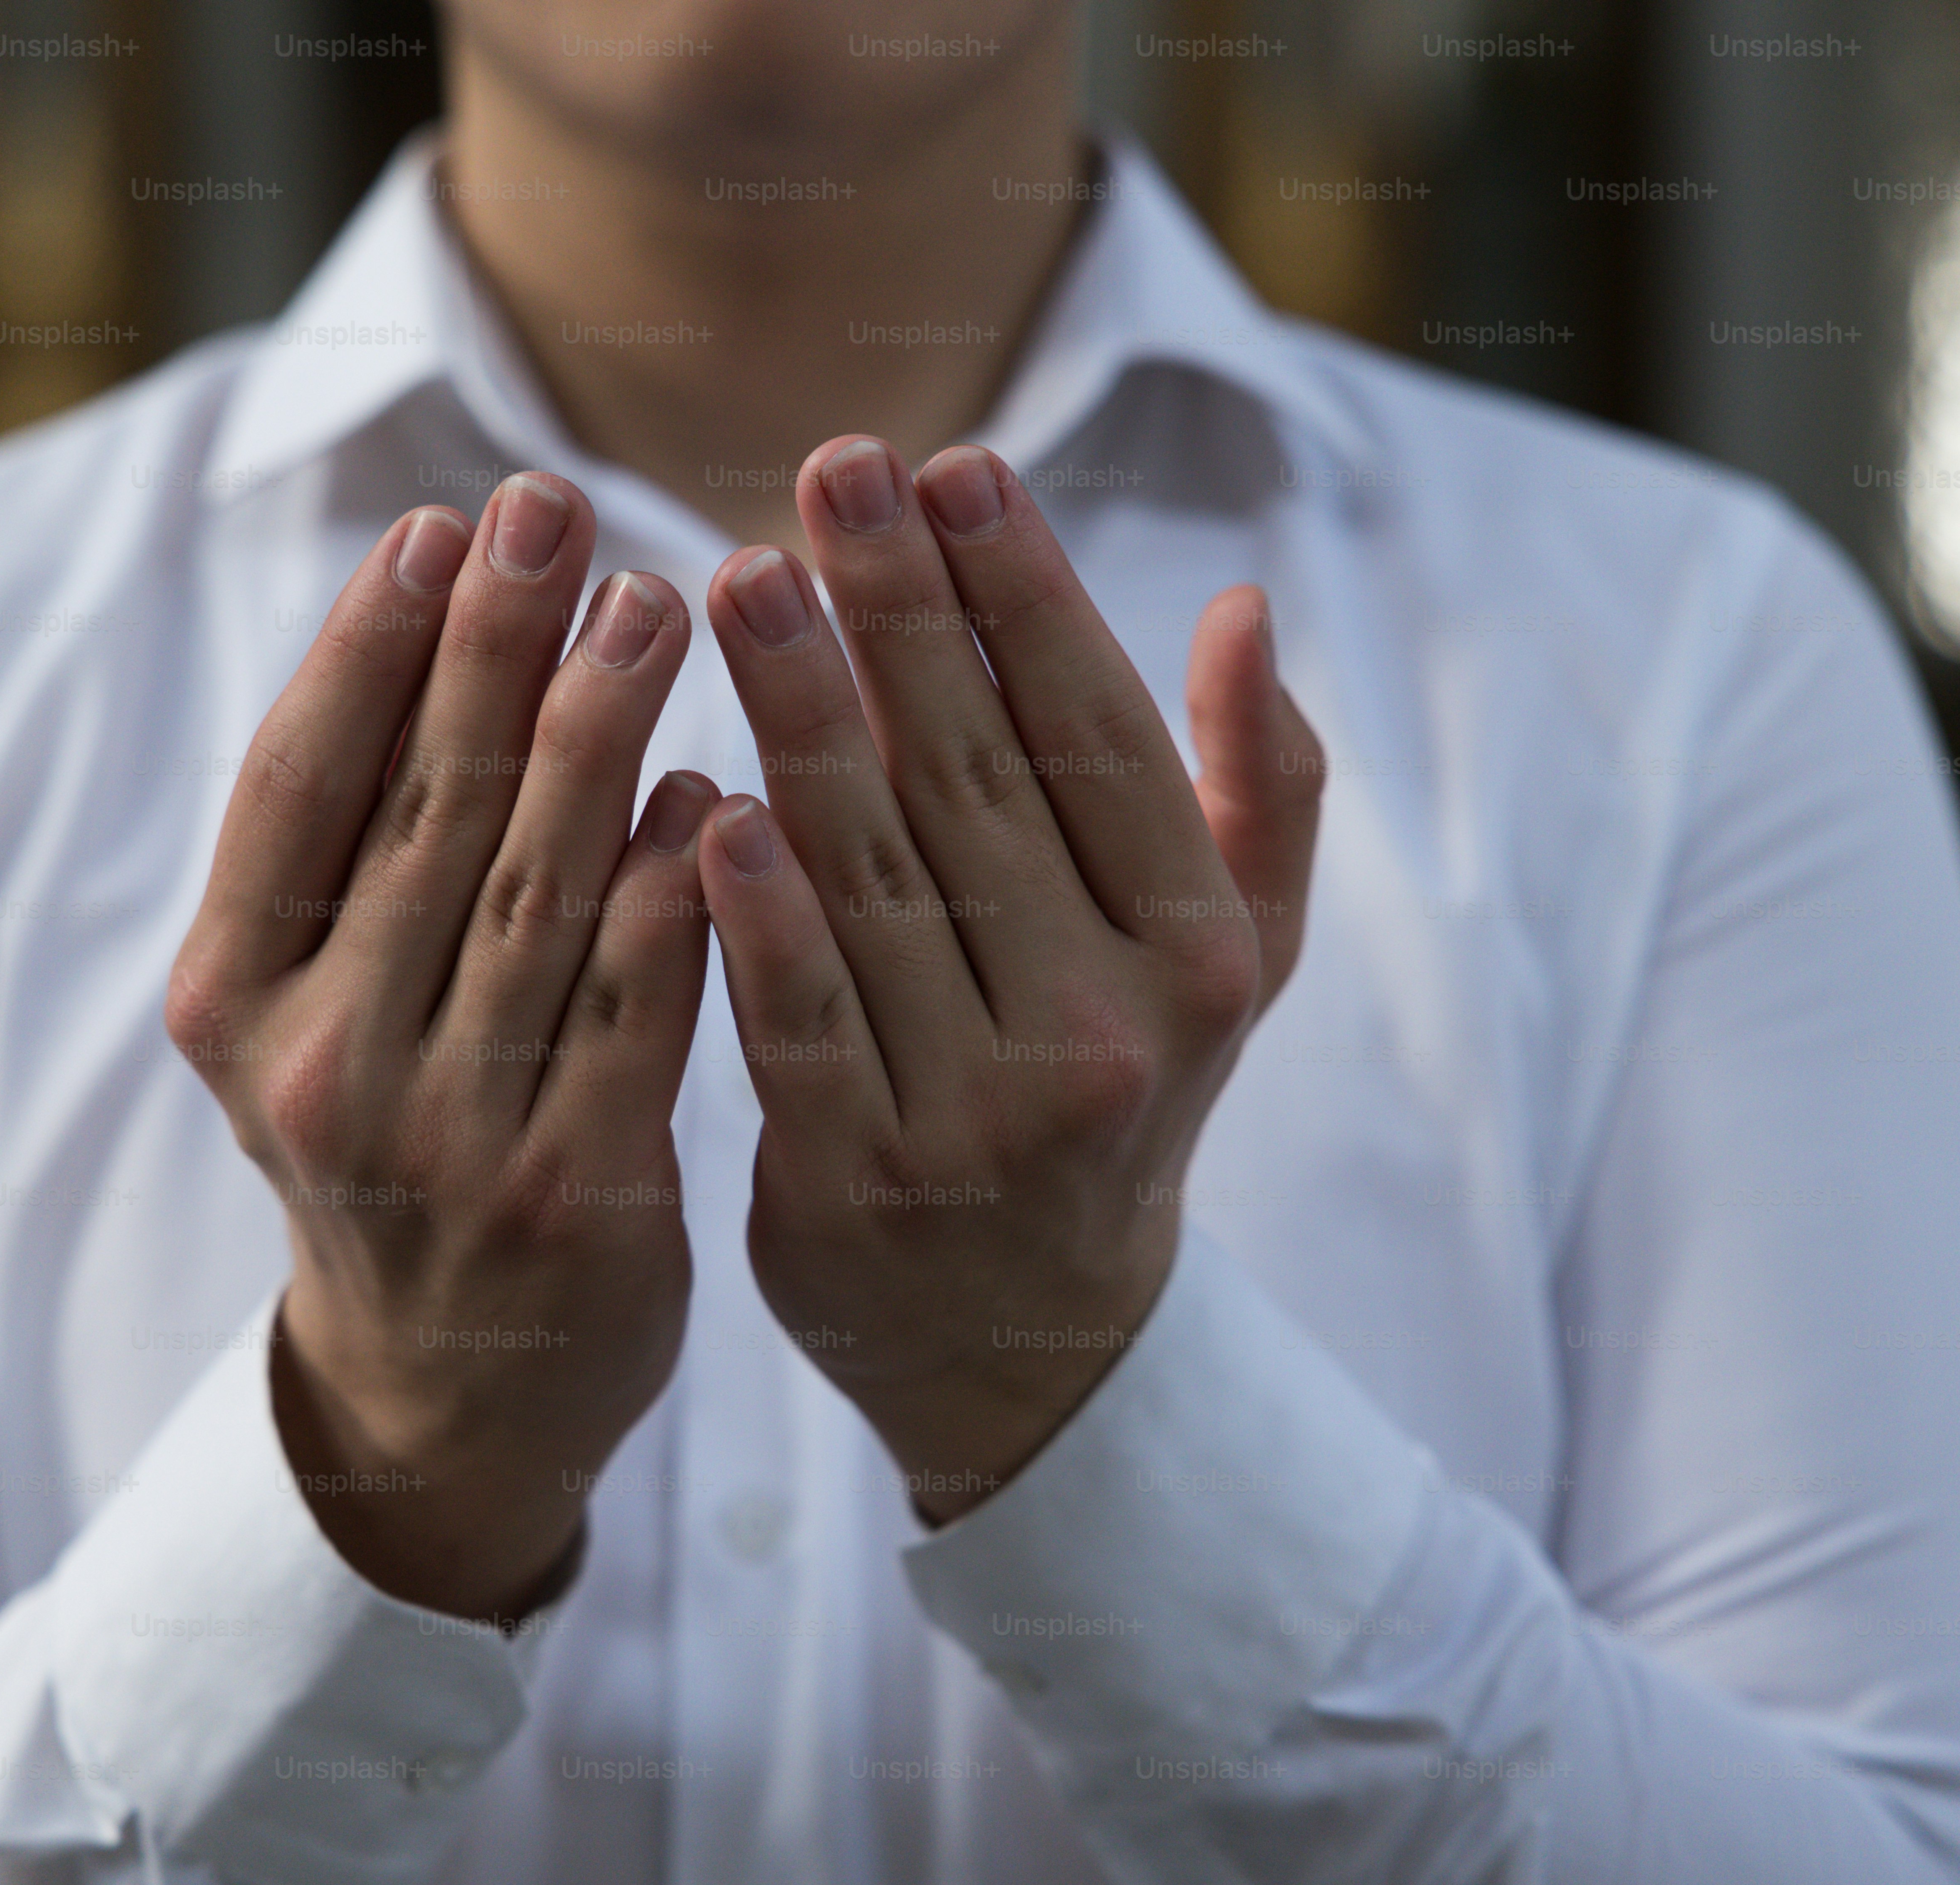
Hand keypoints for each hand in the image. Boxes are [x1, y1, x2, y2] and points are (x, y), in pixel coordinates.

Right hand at [165, 472, 719, 1619]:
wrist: (445, 1386)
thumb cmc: (390, 1139)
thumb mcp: (311, 1009)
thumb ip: (348, 854)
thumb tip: (424, 623)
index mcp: (232, 1000)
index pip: (295, 787)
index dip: (365, 645)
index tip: (437, 525)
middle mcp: (317, 1067)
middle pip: (421, 816)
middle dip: (493, 646)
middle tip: (557, 512)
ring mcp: (446, 1139)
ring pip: (534, 894)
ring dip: (596, 734)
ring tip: (655, 603)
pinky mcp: (576, 1198)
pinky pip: (637, 1009)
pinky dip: (677, 892)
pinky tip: (720, 793)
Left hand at [692, 437, 1322, 1522]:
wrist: (1032, 1341)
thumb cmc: (1119, 1095)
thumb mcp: (1227, 961)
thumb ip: (1255, 789)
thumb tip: (1248, 610)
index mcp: (1196, 953)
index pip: (1099, 738)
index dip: (1026, 595)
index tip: (957, 467)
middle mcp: (1102, 1031)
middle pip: (977, 781)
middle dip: (898, 613)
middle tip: (828, 469)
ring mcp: (976, 1112)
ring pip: (875, 879)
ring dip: (801, 717)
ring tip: (736, 574)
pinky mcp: (857, 1181)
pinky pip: (795, 1019)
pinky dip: (754, 913)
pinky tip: (704, 798)